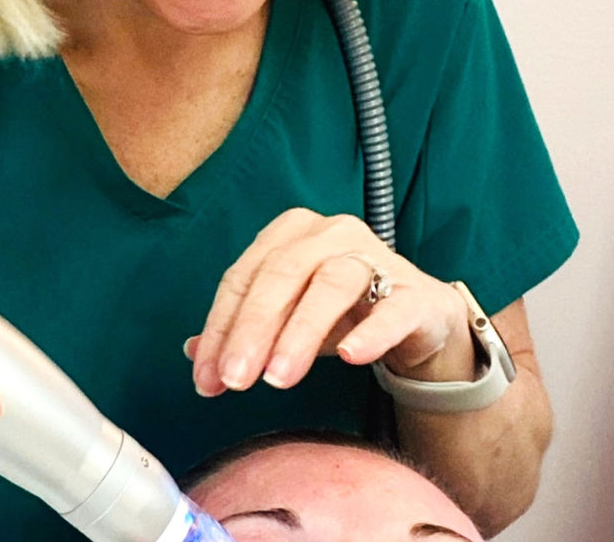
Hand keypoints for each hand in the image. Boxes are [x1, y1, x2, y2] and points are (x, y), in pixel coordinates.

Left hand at [186, 208, 474, 396]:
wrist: (421, 320)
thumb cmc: (344, 312)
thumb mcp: (286, 319)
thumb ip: (241, 332)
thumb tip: (192, 354)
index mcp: (291, 232)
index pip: (243, 278)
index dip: (221, 328)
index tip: (207, 379)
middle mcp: (332, 234)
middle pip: (282, 274)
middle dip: (253, 330)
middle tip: (235, 380)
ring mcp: (378, 257)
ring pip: (332, 284)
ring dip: (300, 332)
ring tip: (278, 377)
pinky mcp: (417, 292)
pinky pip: (393, 308)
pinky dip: (371, 331)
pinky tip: (350, 356)